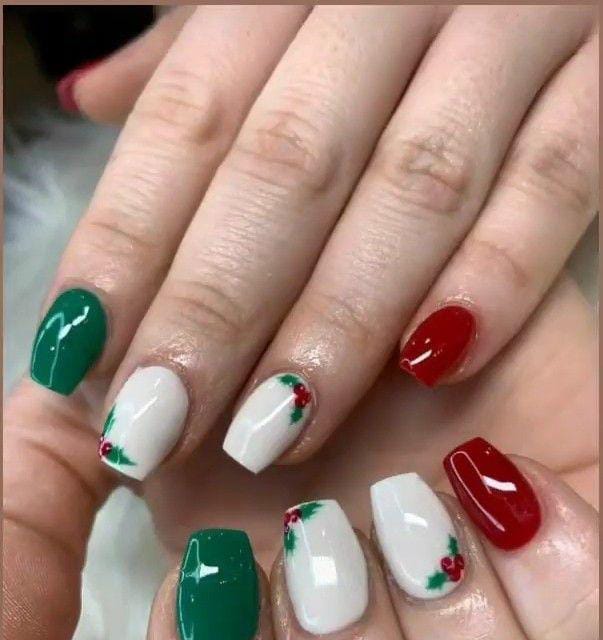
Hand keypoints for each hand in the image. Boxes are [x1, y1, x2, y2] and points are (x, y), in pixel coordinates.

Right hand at [4, 271, 596, 639]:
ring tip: (415, 504)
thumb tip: (13, 625)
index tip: (218, 580)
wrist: (430, 319)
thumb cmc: (294, 391)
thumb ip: (51, 504)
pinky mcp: (598, 635)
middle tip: (326, 533)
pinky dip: (556, 581)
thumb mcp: (158, 430)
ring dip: (449, 623)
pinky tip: (507, 487)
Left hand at [30, 4, 596, 483]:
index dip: (126, 243)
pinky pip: (560, 180)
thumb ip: (195, 54)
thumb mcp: (280, 0)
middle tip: (156, 424)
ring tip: (266, 436)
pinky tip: (434, 362)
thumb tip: (91, 99)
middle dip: (214, 308)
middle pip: (288, 165)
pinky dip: (500, 272)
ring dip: (337, 322)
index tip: (78, 355)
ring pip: (418, 186)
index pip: (190, 117)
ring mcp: (517, 26)